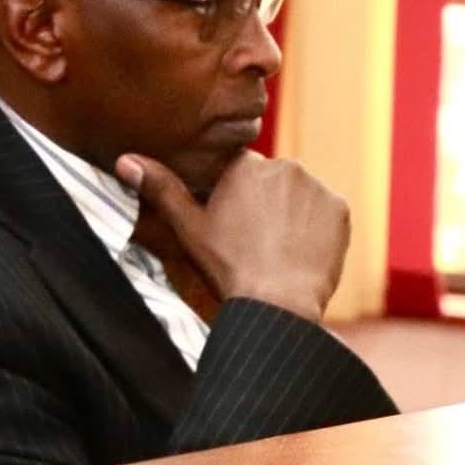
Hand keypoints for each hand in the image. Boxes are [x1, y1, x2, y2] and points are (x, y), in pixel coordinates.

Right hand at [118, 150, 348, 322]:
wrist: (278, 304)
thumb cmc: (228, 267)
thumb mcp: (188, 228)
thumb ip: (160, 188)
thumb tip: (124, 160)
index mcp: (244, 165)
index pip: (238, 172)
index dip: (233, 200)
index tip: (231, 226)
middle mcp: (283, 166)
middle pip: (270, 182)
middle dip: (263, 205)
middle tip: (253, 242)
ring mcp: (316, 187)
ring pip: (298, 196)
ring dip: (291, 215)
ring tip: (277, 250)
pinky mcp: (340, 210)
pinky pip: (326, 213)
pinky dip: (316, 229)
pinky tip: (300, 252)